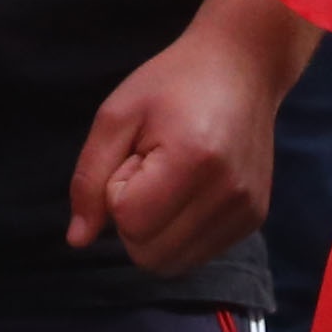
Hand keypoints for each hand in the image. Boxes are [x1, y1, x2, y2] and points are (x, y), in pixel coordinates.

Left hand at [66, 0, 315, 277]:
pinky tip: (190, 190)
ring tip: (170, 180)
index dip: (117, 191)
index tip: (135, 154)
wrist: (242, 66)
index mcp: (194, 160)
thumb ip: (89, 179)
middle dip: (134, 218)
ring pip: (173, 264)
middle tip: (150, 168)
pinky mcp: (254, 220)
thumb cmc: (172, 83)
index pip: (129, 221)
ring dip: (157, 230)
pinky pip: (198, 254)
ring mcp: (246, 211)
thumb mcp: (117, 115)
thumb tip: (76, 240)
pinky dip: (181, 233)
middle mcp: (228, 194)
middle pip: (149, 255)